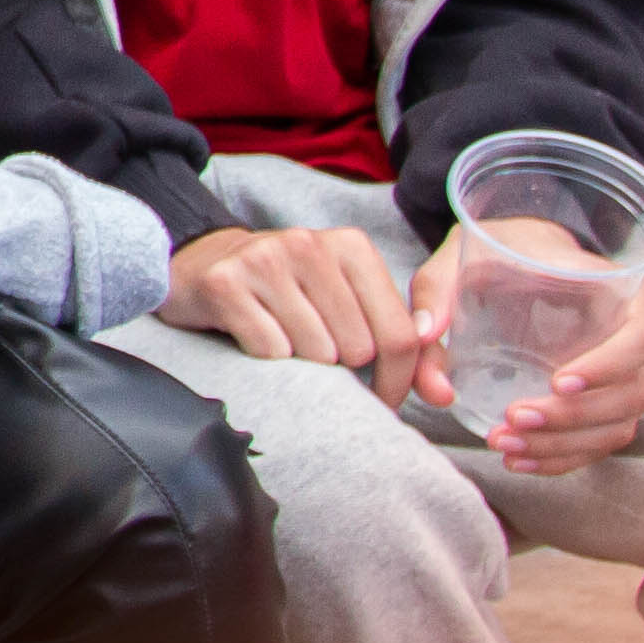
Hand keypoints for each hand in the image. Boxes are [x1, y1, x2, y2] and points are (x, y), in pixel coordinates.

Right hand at [157, 220, 424, 407]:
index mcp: (351, 246)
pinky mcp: (226, 283)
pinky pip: (270, 351)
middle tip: (315, 353)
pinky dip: (264, 357)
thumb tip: (443, 392)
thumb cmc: (287, 294)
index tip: (381, 398)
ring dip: (300, 362)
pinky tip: (252, 334)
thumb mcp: (346, 301)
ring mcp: (264, 260)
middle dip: (339, 367)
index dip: (397, 381)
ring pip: (314, 353)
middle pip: (357, 350)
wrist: (199, 265)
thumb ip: (400, 342)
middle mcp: (309, 244)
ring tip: (283, 339)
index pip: (400, 334)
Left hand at [410, 231, 643, 473]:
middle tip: (513, 418)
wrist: (517, 261)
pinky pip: (600, 441)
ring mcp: (629, 375)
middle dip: (573, 417)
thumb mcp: (463, 258)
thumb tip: (425, 335)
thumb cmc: (497, 255)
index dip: (610, 365)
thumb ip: (439, 291)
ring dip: (564, 444)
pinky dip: (563, 458)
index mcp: (621, 290)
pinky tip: (520, 461)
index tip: (557, 383)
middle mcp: (636, 335)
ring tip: (506, 445)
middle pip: (632, 392)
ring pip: (617, 425)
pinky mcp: (608, 403)